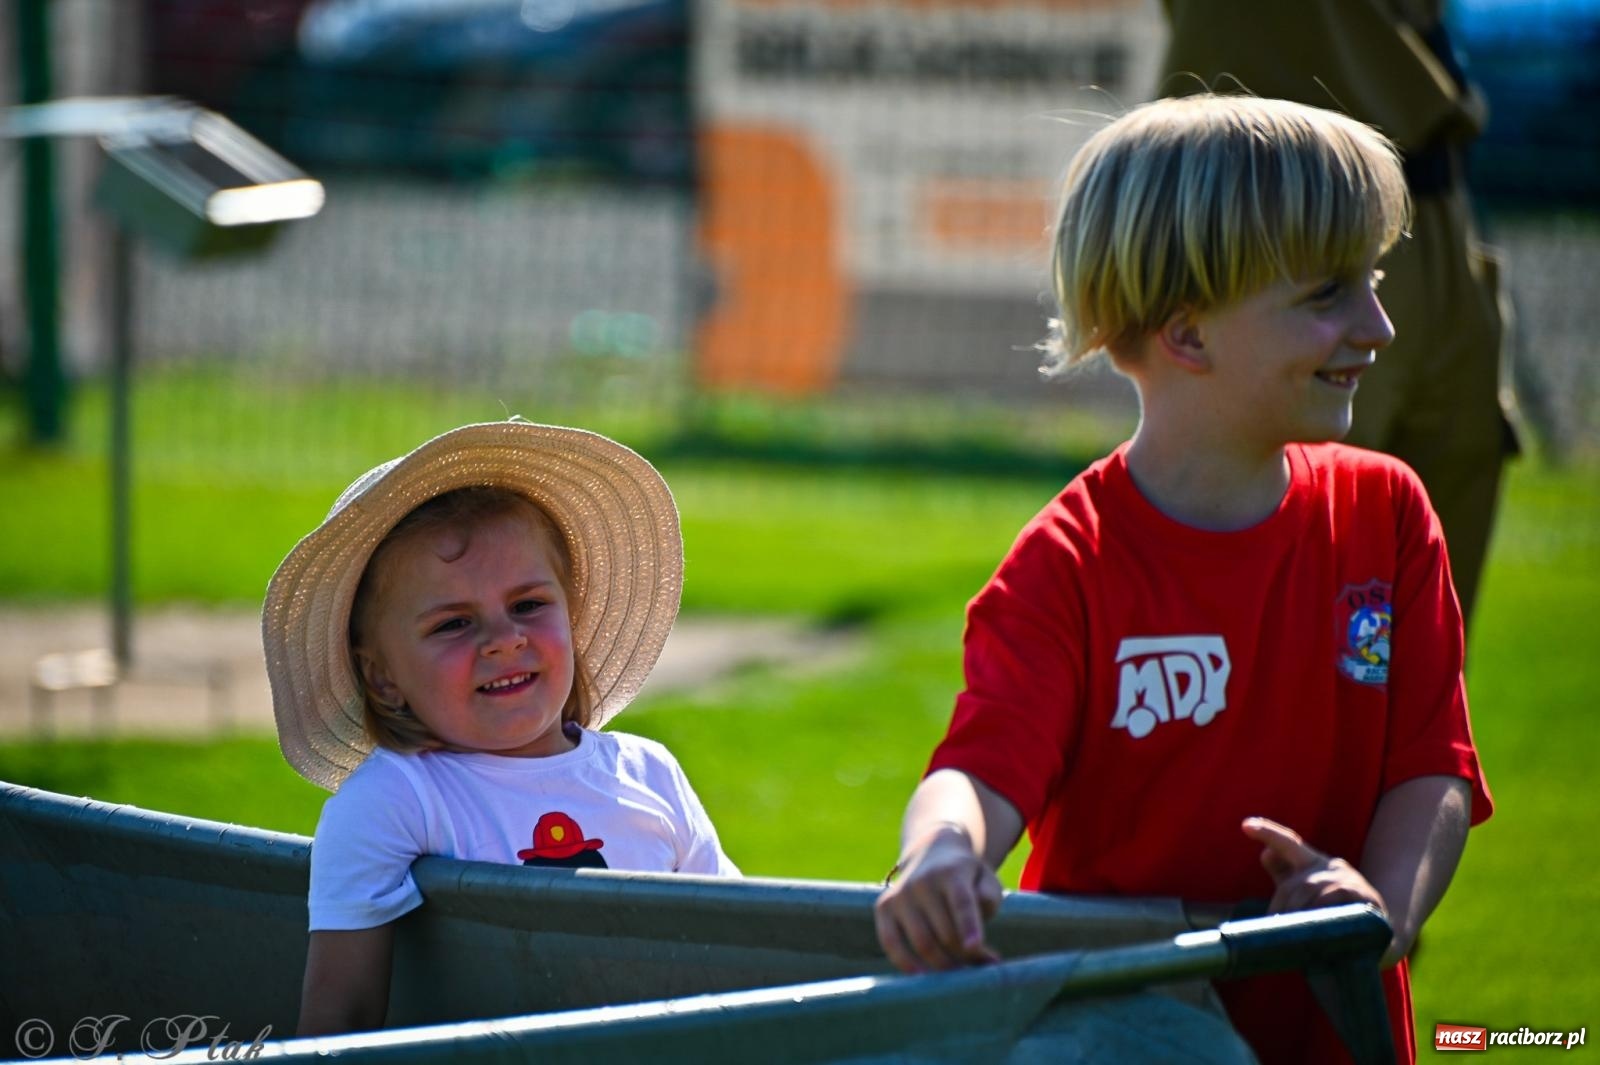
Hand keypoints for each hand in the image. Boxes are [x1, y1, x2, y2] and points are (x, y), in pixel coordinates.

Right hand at [874, 825, 1002, 973]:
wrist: (932, 854)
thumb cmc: (966, 878)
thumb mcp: (986, 880)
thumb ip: (988, 901)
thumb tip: (975, 936)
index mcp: (952, 872)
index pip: (961, 902)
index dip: (968, 925)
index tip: (975, 948)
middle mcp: (922, 882)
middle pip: (945, 932)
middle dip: (965, 956)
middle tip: (982, 967)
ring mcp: (900, 894)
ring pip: (922, 942)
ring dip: (943, 965)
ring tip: (960, 972)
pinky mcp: (884, 906)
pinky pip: (890, 941)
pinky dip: (903, 962)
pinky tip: (920, 975)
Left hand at [1240, 817, 1392, 951]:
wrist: (1382, 935)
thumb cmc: (1336, 912)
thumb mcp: (1309, 893)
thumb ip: (1286, 875)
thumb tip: (1265, 854)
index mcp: (1314, 863)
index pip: (1289, 844)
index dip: (1268, 833)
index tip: (1246, 825)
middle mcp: (1331, 866)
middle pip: (1296, 883)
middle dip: (1284, 907)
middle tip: (1278, 927)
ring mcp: (1348, 879)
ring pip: (1310, 892)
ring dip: (1299, 913)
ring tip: (1295, 933)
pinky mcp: (1363, 895)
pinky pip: (1332, 900)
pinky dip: (1320, 912)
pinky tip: (1318, 923)